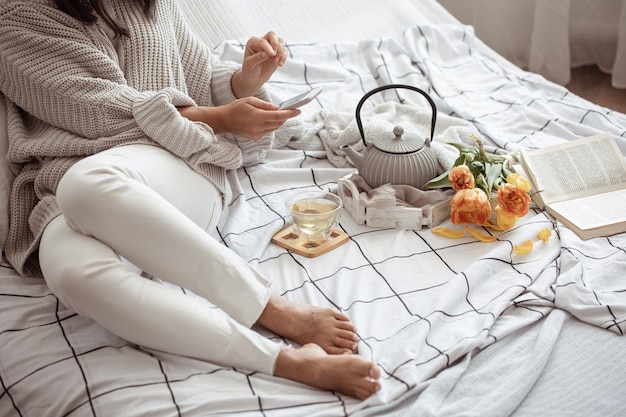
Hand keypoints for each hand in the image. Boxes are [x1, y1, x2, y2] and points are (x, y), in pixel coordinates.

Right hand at [179, 97, 299, 139]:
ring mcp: (257, 134)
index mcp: (258, 117)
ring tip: (276, 114)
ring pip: (274, 128)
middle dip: (284, 117)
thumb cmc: (235, 108)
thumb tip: (277, 108)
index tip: (298, 110)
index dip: (290, 114)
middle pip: (278, 123)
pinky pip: (267, 131)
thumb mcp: (249, 100)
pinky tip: (266, 119)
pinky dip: (270, 125)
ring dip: (277, 121)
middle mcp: (259, 127)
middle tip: (288, 109)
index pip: (279, 116)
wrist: (223, 121)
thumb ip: (264, 105)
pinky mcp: (255, 137)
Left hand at [232, 31, 286, 97]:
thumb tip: (266, 53)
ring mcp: (271, 47)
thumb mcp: (249, 65)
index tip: (271, 55)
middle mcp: (262, 42)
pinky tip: (279, 64)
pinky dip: (284, 57)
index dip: (268, 47)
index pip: (262, 41)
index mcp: (253, 42)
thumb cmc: (249, 70)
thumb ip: (257, 58)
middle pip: (272, 34)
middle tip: (275, 54)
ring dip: (280, 51)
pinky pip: (284, 50)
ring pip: (280, 41)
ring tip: (275, 61)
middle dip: (276, 43)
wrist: (254, 78)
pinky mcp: (277, 53)